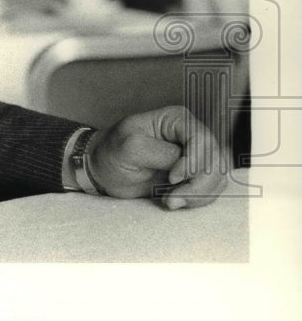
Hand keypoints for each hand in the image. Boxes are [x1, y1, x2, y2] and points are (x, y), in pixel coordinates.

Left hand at [87, 106, 227, 209]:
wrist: (104, 172)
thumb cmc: (112, 153)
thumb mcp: (129, 148)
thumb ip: (160, 152)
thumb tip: (183, 163)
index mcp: (175, 119)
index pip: (201, 139)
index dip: (193, 162)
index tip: (172, 178)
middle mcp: (190, 135)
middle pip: (215, 160)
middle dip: (197, 184)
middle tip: (171, 199)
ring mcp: (195, 156)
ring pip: (217, 177)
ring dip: (198, 195)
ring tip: (170, 201)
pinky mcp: (194, 176)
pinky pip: (211, 189)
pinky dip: (197, 199)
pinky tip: (174, 200)